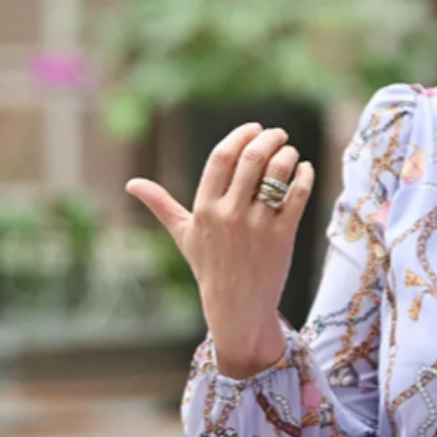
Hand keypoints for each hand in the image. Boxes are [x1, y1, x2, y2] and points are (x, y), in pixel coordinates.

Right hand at [125, 122, 315, 377]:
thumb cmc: (209, 267)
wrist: (235, 307)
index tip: (255, 129)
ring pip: (278, 174)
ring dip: (288, 155)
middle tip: (279, 135)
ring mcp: (257, 226)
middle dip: (270, 139)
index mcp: (204, 209)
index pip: (221, 157)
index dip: (240, 136)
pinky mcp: (282, 237)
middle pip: (252, 159)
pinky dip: (305, 176)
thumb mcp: (184, 235)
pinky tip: (305, 170)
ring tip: (291, 153)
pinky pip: (298, 196)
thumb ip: (161, 205)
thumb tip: (131, 184)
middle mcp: (229, 215)